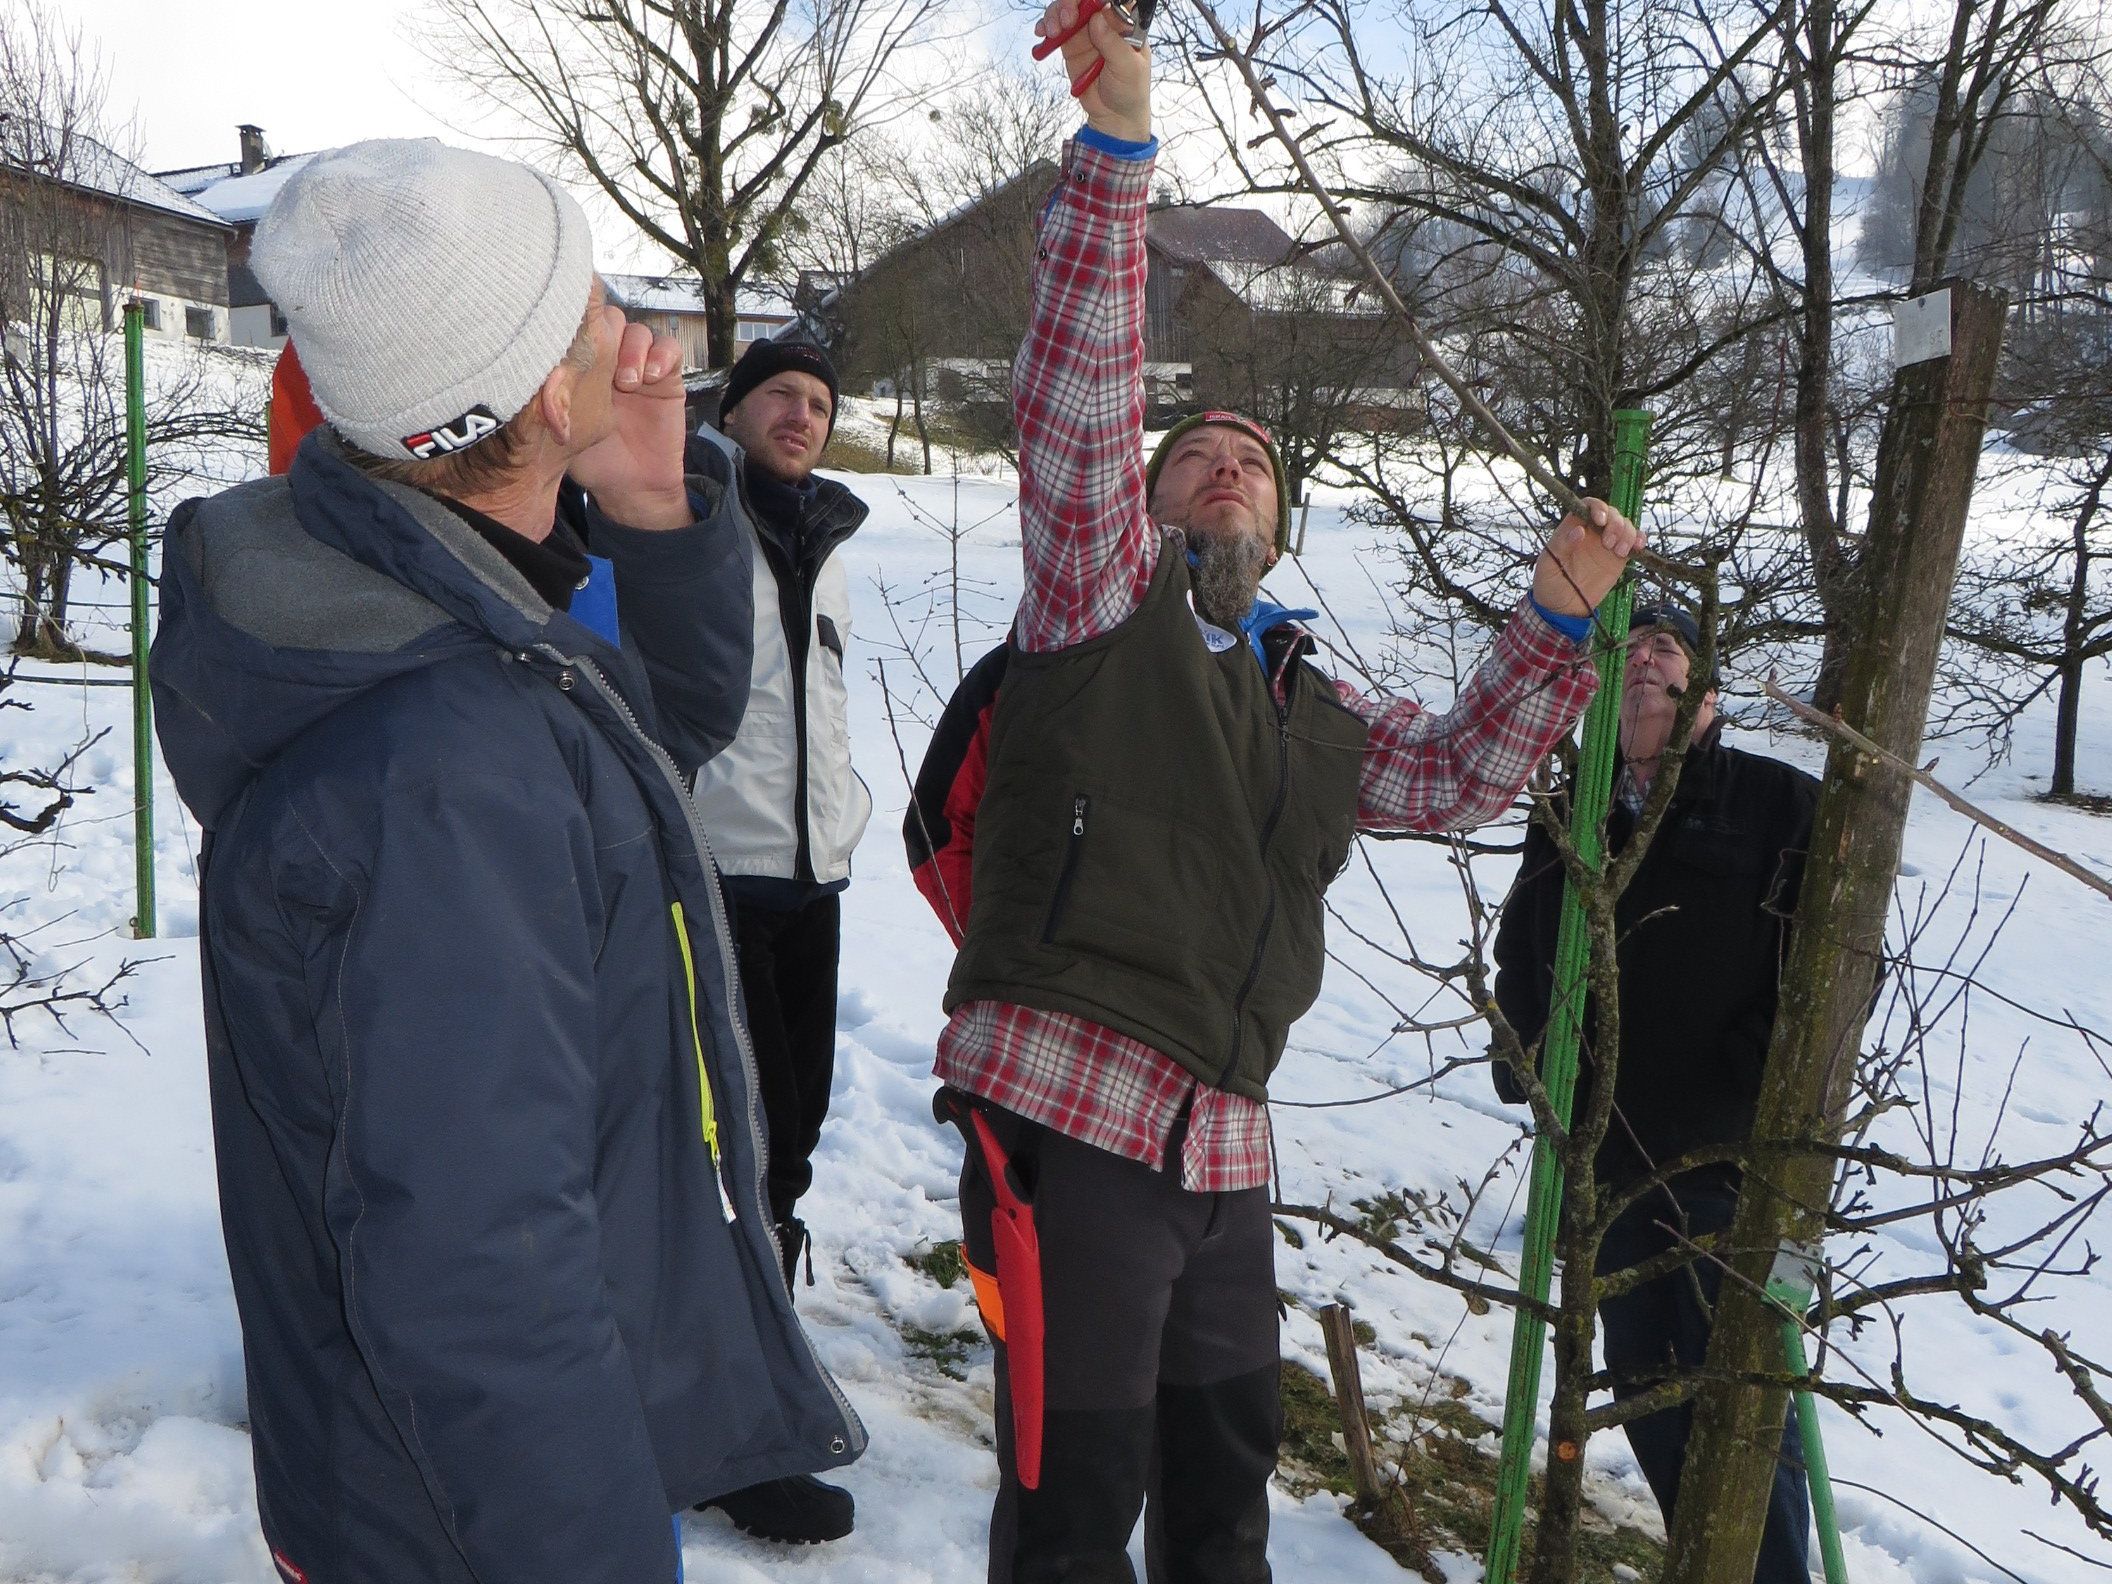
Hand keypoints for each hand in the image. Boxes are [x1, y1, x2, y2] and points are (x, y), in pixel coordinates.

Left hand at [569, 322, 690, 530]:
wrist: (629, 485)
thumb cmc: (591, 457)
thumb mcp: (562, 421)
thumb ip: (552, 392)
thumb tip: (534, 361)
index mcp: (582, 365)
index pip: (581, 326)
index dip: (578, 325)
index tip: (571, 340)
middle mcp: (611, 360)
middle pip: (610, 320)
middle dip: (606, 338)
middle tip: (601, 368)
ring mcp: (639, 366)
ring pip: (638, 332)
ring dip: (632, 350)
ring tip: (628, 382)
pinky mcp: (667, 377)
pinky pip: (669, 349)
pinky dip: (661, 356)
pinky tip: (651, 376)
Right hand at [1034, 0, 1149, 142]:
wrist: (1114, 116)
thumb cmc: (1130, 90)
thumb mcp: (1128, 69)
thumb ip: (1114, 44)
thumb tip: (1098, 18)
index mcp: (1125, 23)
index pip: (1112, 1)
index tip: (1087, 4)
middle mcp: (1104, 22)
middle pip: (1084, 1)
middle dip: (1071, 4)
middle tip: (1066, 20)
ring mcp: (1086, 32)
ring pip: (1067, 10)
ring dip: (1055, 14)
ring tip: (1052, 31)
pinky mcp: (1071, 45)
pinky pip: (1056, 28)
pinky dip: (1046, 27)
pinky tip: (1041, 33)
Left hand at [1530, 497, 1641, 616]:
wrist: (1562, 608)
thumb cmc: (1549, 584)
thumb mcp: (1548, 566)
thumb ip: (1562, 546)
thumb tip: (1578, 530)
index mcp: (1572, 528)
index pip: (1588, 506)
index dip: (1598, 508)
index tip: (1600, 520)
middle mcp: (1591, 532)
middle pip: (1612, 514)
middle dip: (1615, 524)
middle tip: (1609, 544)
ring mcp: (1606, 544)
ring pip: (1625, 526)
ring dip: (1628, 533)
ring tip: (1619, 552)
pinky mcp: (1618, 558)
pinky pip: (1633, 542)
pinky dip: (1639, 540)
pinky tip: (1638, 547)